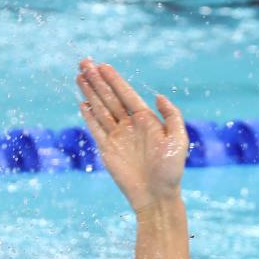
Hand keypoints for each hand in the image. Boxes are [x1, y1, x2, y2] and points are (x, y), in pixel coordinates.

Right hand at [76, 60, 188, 213]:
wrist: (156, 196)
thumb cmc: (170, 170)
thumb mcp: (178, 140)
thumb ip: (172, 115)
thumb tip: (158, 96)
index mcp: (146, 120)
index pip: (126, 94)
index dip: (114, 80)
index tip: (102, 66)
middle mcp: (130, 126)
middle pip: (110, 98)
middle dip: (97, 81)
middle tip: (84, 63)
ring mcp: (118, 137)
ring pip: (101, 110)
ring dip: (90, 93)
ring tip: (79, 76)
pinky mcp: (107, 150)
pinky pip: (96, 129)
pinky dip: (89, 116)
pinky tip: (83, 103)